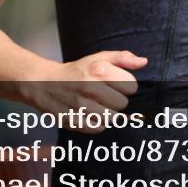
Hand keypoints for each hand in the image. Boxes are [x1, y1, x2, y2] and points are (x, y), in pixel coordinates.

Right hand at [20, 50, 147, 133]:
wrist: (43, 83)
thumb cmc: (77, 70)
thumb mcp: (98, 58)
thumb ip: (123, 58)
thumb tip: (144, 62)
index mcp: (99, 71)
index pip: (131, 86)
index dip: (126, 85)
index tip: (116, 83)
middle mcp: (90, 88)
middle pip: (123, 103)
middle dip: (116, 99)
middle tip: (104, 94)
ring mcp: (81, 106)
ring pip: (112, 118)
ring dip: (107, 112)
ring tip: (96, 103)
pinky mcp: (74, 121)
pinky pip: (99, 128)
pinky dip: (97, 122)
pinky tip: (89, 112)